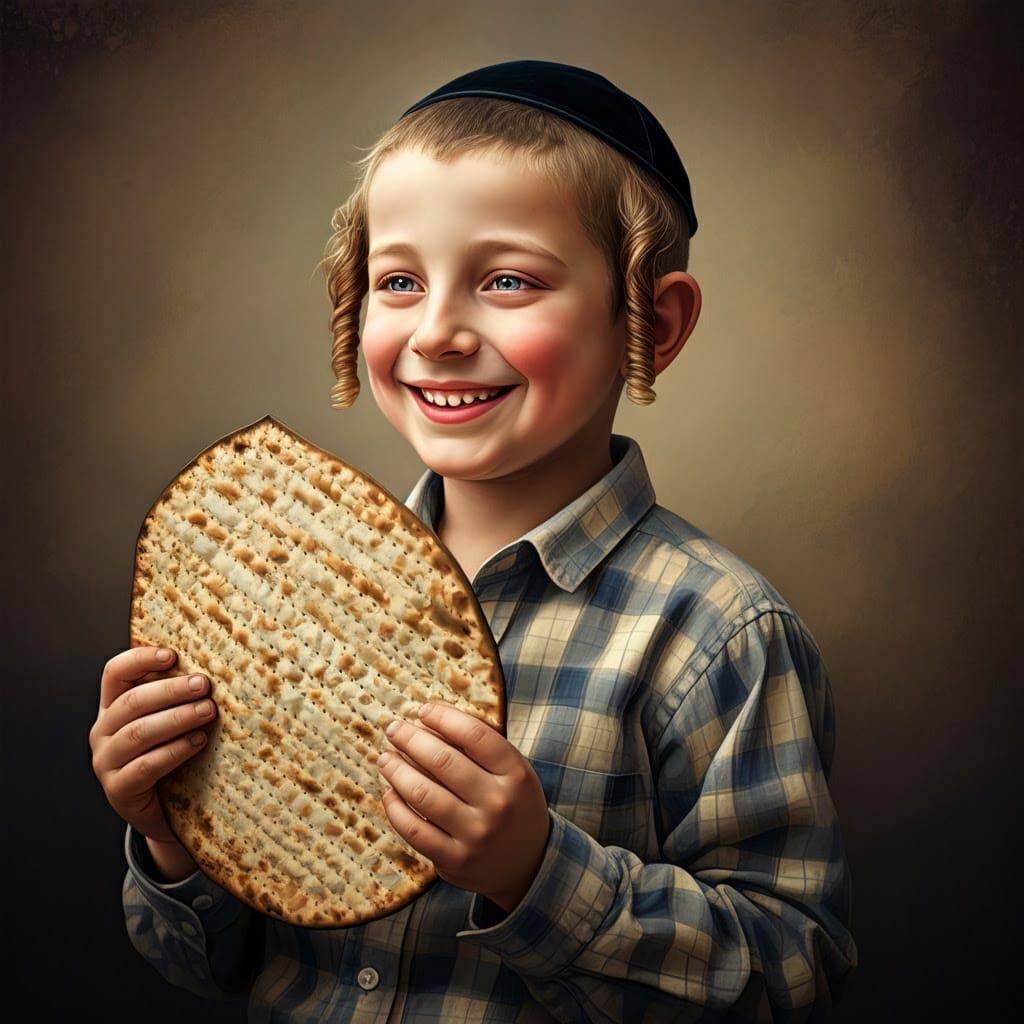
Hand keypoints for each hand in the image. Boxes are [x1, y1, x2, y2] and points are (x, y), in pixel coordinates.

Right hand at [89, 646, 216, 878]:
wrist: (163, 812)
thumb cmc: (170, 754)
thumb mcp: (168, 721)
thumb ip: (177, 696)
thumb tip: (216, 666)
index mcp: (111, 707)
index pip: (115, 673)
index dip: (140, 659)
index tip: (172, 654)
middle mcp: (102, 732)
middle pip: (132, 702)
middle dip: (171, 690)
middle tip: (203, 684)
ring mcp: (106, 762)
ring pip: (139, 734)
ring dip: (177, 718)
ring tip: (208, 711)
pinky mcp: (118, 790)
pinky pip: (146, 767)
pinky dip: (174, 751)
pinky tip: (198, 741)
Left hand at [377, 702, 549, 911]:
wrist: (529, 863)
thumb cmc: (513, 804)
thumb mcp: (512, 771)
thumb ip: (480, 746)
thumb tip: (431, 716)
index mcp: (515, 774)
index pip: (475, 735)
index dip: (443, 718)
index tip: (423, 711)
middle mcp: (498, 804)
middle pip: (444, 762)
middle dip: (411, 739)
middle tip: (394, 729)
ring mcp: (476, 835)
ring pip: (423, 795)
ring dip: (397, 771)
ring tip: (385, 758)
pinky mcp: (455, 860)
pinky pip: (415, 830)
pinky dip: (395, 808)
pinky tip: (389, 792)